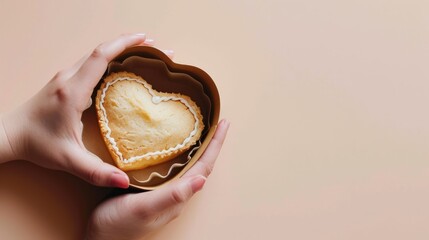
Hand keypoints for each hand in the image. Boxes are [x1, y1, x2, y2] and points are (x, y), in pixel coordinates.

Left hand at [0, 33, 155, 187]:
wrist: (8, 135)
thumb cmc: (36, 144)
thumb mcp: (68, 160)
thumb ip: (96, 172)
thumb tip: (125, 182)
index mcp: (72, 91)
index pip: (100, 56)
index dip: (124, 44)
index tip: (145, 38)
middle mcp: (68, 78)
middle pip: (102, 50)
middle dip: (130, 44)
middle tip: (155, 48)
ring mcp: (65, 77)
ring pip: (96, 55)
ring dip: (120, 50)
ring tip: (143, 54)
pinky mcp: (64, 82)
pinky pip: (90, 63)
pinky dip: (110, 59)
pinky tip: (121, 68)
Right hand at [85, 119, 229, 239]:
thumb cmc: (119, 226)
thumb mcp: (145, 208)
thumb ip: (172, 195)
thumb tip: (202, 180)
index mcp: (178, 196)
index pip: (204, 167)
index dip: (215, 145)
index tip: (224, 124)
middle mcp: (175, 194)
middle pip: (200, 165)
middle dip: (210, 143)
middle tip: (217, 122)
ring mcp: (164, 192)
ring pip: (187, 166)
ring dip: (197, 148)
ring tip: (201, 129)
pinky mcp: (151, 190)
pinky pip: (172, 168)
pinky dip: (178, 153)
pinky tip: (172, 146)